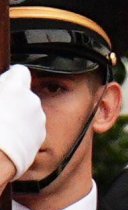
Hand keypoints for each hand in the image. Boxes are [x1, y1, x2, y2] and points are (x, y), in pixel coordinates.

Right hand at [0, 66, 46, 180]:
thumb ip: (1, 87)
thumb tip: (2, 88)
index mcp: (16, 86)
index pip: (21, 71)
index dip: (12, 77)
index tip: (5, 85)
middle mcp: (32, 100)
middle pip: (26, 94)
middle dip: (16, 99)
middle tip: (2, 109)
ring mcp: (39, 119)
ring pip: (31, 112)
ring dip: (21, 115)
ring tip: (6, 126)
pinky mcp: (41, 137)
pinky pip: (34, 128)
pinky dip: (26, 130)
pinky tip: (13, 138)